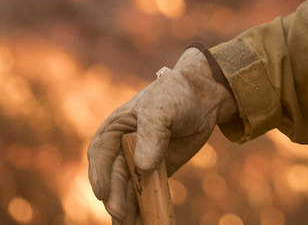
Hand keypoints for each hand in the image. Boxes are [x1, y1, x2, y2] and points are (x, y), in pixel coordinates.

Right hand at [87, 48, 236, 223]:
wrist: (206, 97)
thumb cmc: (178, 95)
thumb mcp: (163, 109)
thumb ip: (152, 134)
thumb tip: (142, 165)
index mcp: (116, 128)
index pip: (101, 154)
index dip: (100, 175)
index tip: (103, 194)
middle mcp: (123, 147)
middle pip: (115, 177)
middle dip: (116, 198)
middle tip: (121, 216)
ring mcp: (139, 162)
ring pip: (129, 190)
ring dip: (127, 209)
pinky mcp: (157, 172)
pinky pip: (147, 194)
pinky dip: (144, 209)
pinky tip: (144, 223)